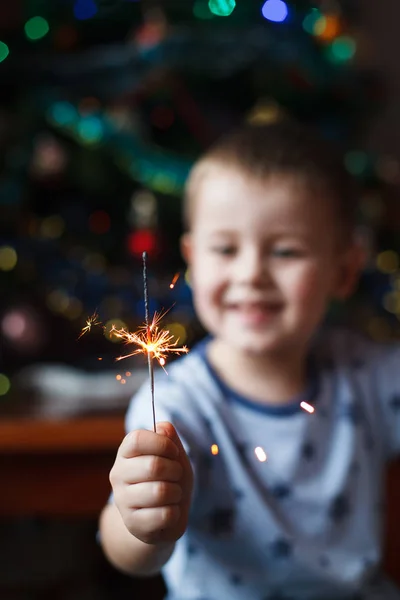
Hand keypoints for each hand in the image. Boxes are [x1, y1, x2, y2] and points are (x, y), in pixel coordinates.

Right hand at [109, 422, 192, 545]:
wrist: (164, 516)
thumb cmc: (169, 478)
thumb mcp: (174, 455)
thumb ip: (169, 437)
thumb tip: (163, 428)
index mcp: (125, 452)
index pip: (137, 439)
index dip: (162, 444)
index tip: (173, 451)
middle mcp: (117, 475)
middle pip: (153, 466)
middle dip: (175, 470)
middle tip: (176, 476)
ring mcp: (122, 501)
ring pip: (161, 492)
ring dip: (176, 492)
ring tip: (172, 494)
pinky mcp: (133, 524)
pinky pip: (165, 515)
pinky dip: (175, 513)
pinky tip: (167, 512)